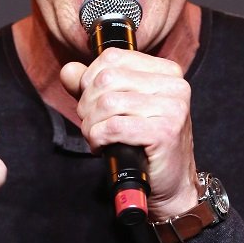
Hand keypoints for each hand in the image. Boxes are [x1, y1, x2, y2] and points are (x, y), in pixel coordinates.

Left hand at [60, 49, 197, 219]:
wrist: (172, 184)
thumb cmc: (146, 147)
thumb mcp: (120, 109)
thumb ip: (93, 87)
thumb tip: (69, 70)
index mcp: (167, 72)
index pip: (113, 57)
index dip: (90, 80)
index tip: (92, 103)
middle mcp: (174, 85)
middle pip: (106, 79)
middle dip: (87, 105)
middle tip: (92, 125)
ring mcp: (172, 108)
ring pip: (107, 103)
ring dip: (91, 125)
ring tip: (97, 138)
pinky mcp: (165, 132)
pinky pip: (114, 127)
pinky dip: (99, 139)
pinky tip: (103, 147)